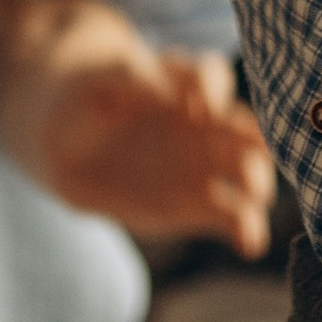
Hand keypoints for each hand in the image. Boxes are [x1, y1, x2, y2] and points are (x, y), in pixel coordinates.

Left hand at [36, 45, 275, 259]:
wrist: (64, 146)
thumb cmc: (85, 99)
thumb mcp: (99, 79)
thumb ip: (135, 77)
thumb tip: (171, 94)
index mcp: (184, 82)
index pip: (213, 77)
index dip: (214, 90)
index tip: (203, 107)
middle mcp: (207, 123)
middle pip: (247, 129)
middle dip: (256, 145)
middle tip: (246, 163)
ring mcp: (204, 165)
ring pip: (248, 174)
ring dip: (257, 186)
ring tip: (252, 200)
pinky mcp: (196, 205)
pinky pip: (231, 217)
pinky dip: (246, 230)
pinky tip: (249, 244)